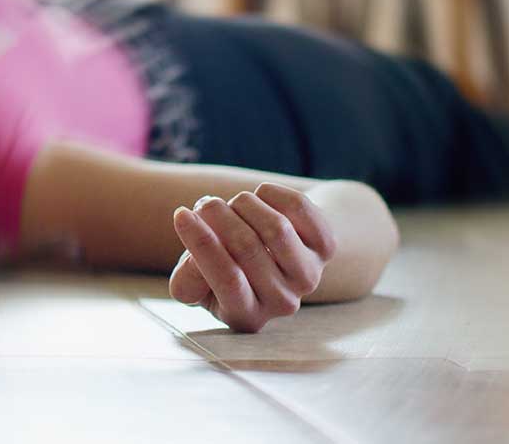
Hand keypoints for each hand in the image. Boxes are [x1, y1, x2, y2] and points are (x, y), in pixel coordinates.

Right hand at [168, 182, 337, 332]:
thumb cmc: (227, 266)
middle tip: (206, 205)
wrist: (273, 255)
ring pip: (275, 227)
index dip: (202, 243)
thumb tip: (196, 259)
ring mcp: (309, 276)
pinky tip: (260, 199)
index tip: (181, 214)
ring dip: (243, 203)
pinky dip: (270, 193)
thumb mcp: (198, 282)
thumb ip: (187, 280)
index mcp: (246, 316)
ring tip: (234, 204)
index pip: (227, 279)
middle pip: (247, 246)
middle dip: (217, 215)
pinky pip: (297, 207)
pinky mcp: (326, 247)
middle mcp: (282, 303)